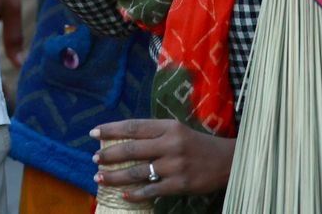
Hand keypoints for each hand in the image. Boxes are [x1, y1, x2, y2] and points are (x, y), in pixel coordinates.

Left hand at [94, 118, 235, 202]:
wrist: (227, 161)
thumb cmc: (196, 144)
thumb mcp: (176, 130)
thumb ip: (153, 133)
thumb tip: (122, 138)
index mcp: (168, 127)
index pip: (133, 127)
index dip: (111, 130)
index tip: (94, 133)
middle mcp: (170, 144)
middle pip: (131, 149)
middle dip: (109, 155)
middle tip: (94, 159)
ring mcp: (175, 166)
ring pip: (137, 171)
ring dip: (116, 176)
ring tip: (100, 177)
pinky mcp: (181, 185)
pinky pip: (152, 190)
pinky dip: (136, 194)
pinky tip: (124, 195)